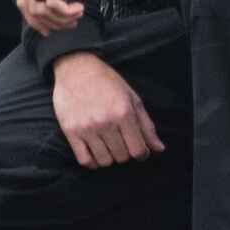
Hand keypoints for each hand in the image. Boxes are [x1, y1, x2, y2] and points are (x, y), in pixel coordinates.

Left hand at [15, 0, 108, 36]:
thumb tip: (56, 10)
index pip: (23, 3)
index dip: (34, 21)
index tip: (51, 30)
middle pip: (31, 10)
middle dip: (51, 24)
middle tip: (70, 23)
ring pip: (42, 10)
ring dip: (61, 20)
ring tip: (77, 15)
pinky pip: (53, 3)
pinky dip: (66, 12)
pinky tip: (79, 9)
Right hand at [51, 52, 161, 169]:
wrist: (76, 68)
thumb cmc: (107, 82)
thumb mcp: (132, 98)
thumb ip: (146, 125)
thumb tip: (159, 148)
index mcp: (123, 113)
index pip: (138, 150)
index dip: (142, 153)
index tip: (138, 149)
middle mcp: (105, 122)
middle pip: (122, 157)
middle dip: (125, 153)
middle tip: (121, 142)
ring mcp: (86, 127)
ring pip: (104, 161)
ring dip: (109, 157)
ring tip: (108, 146)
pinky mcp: (70, 130)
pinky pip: (84, 159)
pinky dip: (92, 162)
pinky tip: (95, 153)